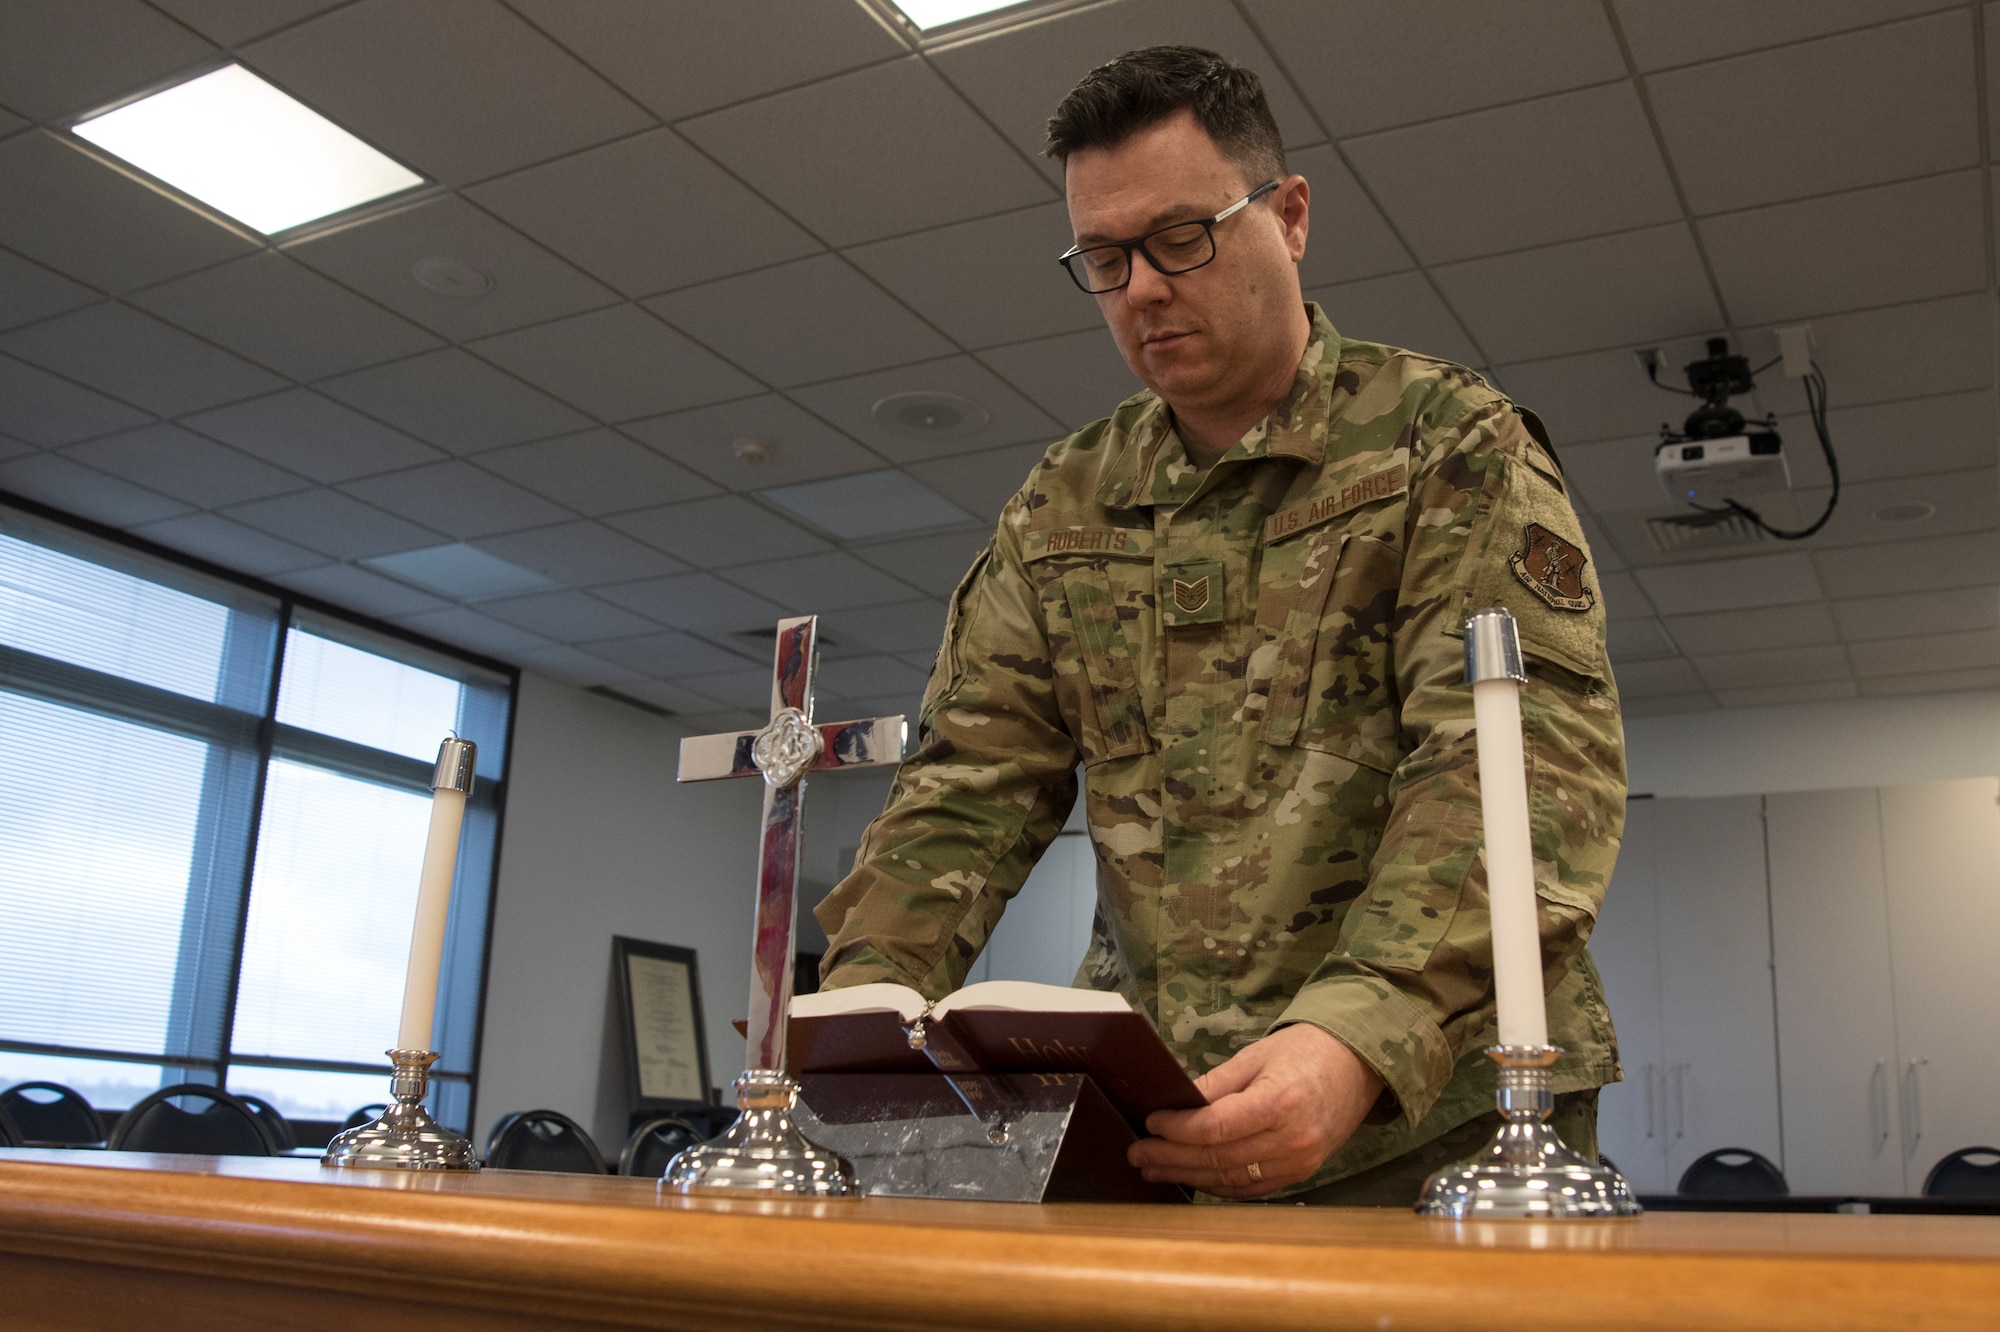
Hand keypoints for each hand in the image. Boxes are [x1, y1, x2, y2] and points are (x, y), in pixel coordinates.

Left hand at [1127, 1023, 1384, 1198]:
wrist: (1356, 1066)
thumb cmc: (1304, 1052)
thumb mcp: (1255, 1057)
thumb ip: (1215, 1085)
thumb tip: (1174, 1106)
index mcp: (1280, 1103)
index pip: (1215, 1128)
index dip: (1177, 1130)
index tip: (1150, 1123)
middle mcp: (1292, 1140)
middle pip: (1219, 1158)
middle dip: (1172, 1158)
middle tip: (1137, 1154)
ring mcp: (1299, 1162)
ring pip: (1231, 1179)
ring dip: (1188, 1176)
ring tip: (1155, 1168)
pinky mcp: (1302, 1173)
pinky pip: (1252, 1188)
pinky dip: (1218, 1184)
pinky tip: (1192, 1177)